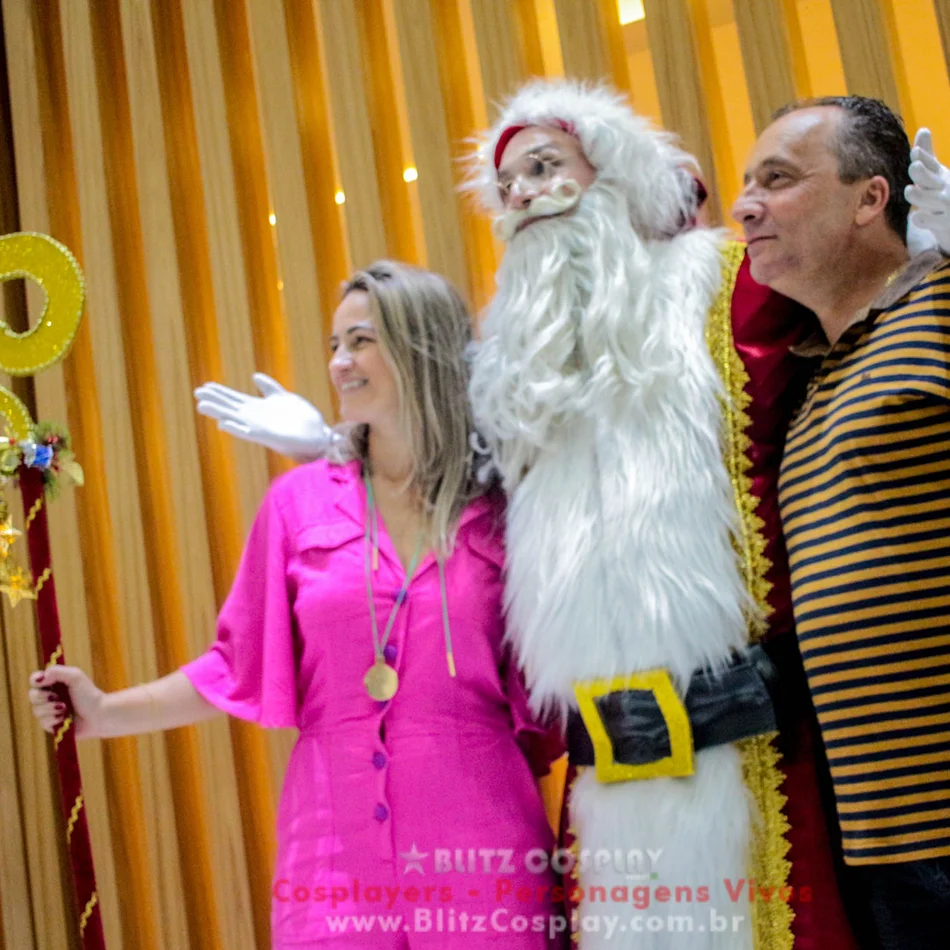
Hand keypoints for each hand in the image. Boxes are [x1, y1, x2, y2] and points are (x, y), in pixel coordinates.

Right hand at [28, 666, 106, 738]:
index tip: (43, 682)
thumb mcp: (75, 677)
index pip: (35, 679)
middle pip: (32, 695)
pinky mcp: (52, 725)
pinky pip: (43, 722)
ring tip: (65, 708)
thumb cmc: (89, 695)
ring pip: (36, 710)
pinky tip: (65, 718)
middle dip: (43, 696)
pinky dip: (54, 719)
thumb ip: (57, 672)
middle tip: (56, 697)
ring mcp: (50, 711)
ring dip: (50, 708)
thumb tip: (40, 677)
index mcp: (55, 683)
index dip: (36, 680)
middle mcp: (50, 697)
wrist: (99, 716)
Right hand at [194, 373, 331, 460]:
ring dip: (219, 413)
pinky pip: (248, 433)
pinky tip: (223, 423)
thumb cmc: (302, 419)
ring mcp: (260, 428)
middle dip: (215, 400)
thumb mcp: (284, 398)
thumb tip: (255, 376)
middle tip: (197, 392)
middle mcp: (256, 418)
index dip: (221, 392)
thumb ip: (269, 388)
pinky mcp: (267, 437)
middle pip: (230, 406)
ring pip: (234, 419)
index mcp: (259, 408)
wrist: (318, 436)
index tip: (205, 385)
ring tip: (202, 405)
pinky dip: (236, 428)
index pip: (235, 398)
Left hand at [905, 129, 949, 253]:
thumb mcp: (937, 173)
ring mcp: (944, 206)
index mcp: (941, 175)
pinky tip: (916, 216)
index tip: (916, 152)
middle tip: (914, 166)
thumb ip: (927, 155)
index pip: (931, 164)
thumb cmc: (942, 192)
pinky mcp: (943, 223)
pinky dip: (923, 219)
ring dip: (920, 195)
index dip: (924, 158)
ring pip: (929, 200)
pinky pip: (929, 221)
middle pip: (930, 180)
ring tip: (910, 190)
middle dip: (922, 173)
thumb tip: (923, 129)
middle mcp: (944, 188)